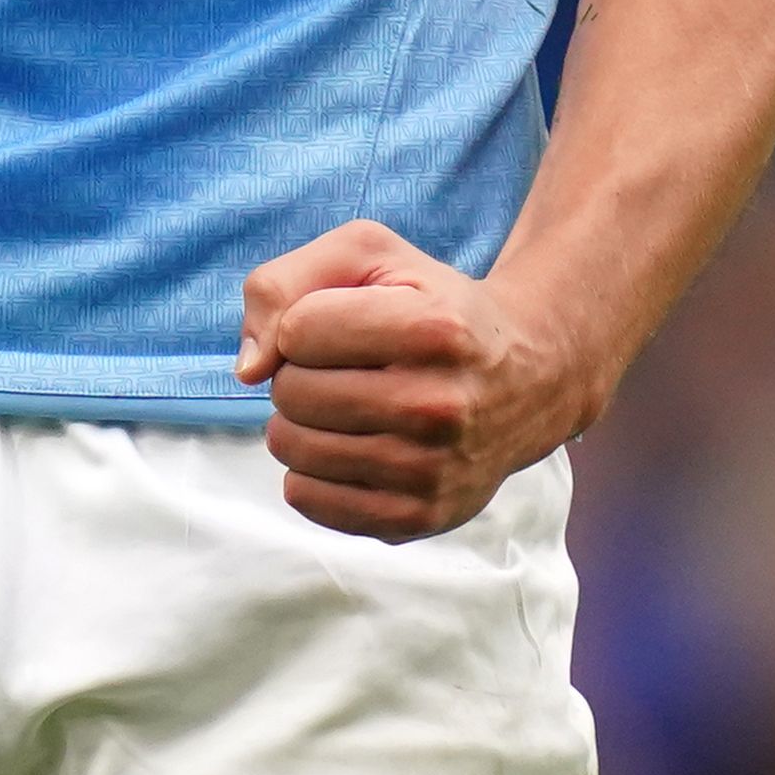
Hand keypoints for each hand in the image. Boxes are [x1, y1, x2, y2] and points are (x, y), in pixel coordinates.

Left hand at [234, 219, 600, 541]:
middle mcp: (441, 406)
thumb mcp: (370, 256)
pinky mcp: (420, 518)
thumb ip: (284, 282)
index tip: (342, 324)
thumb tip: (249, 368)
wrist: (525, 380)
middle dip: (299, 374)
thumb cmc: (432, 307)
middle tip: (345, 370)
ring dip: (300, 422)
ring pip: (293, 449)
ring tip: (344, 407)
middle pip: (292, 393)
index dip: (304, 322)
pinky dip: (309, 472)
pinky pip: (309, 500)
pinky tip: (348, 447)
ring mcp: (433, 471)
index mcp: (435, 330)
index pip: (298, 331)